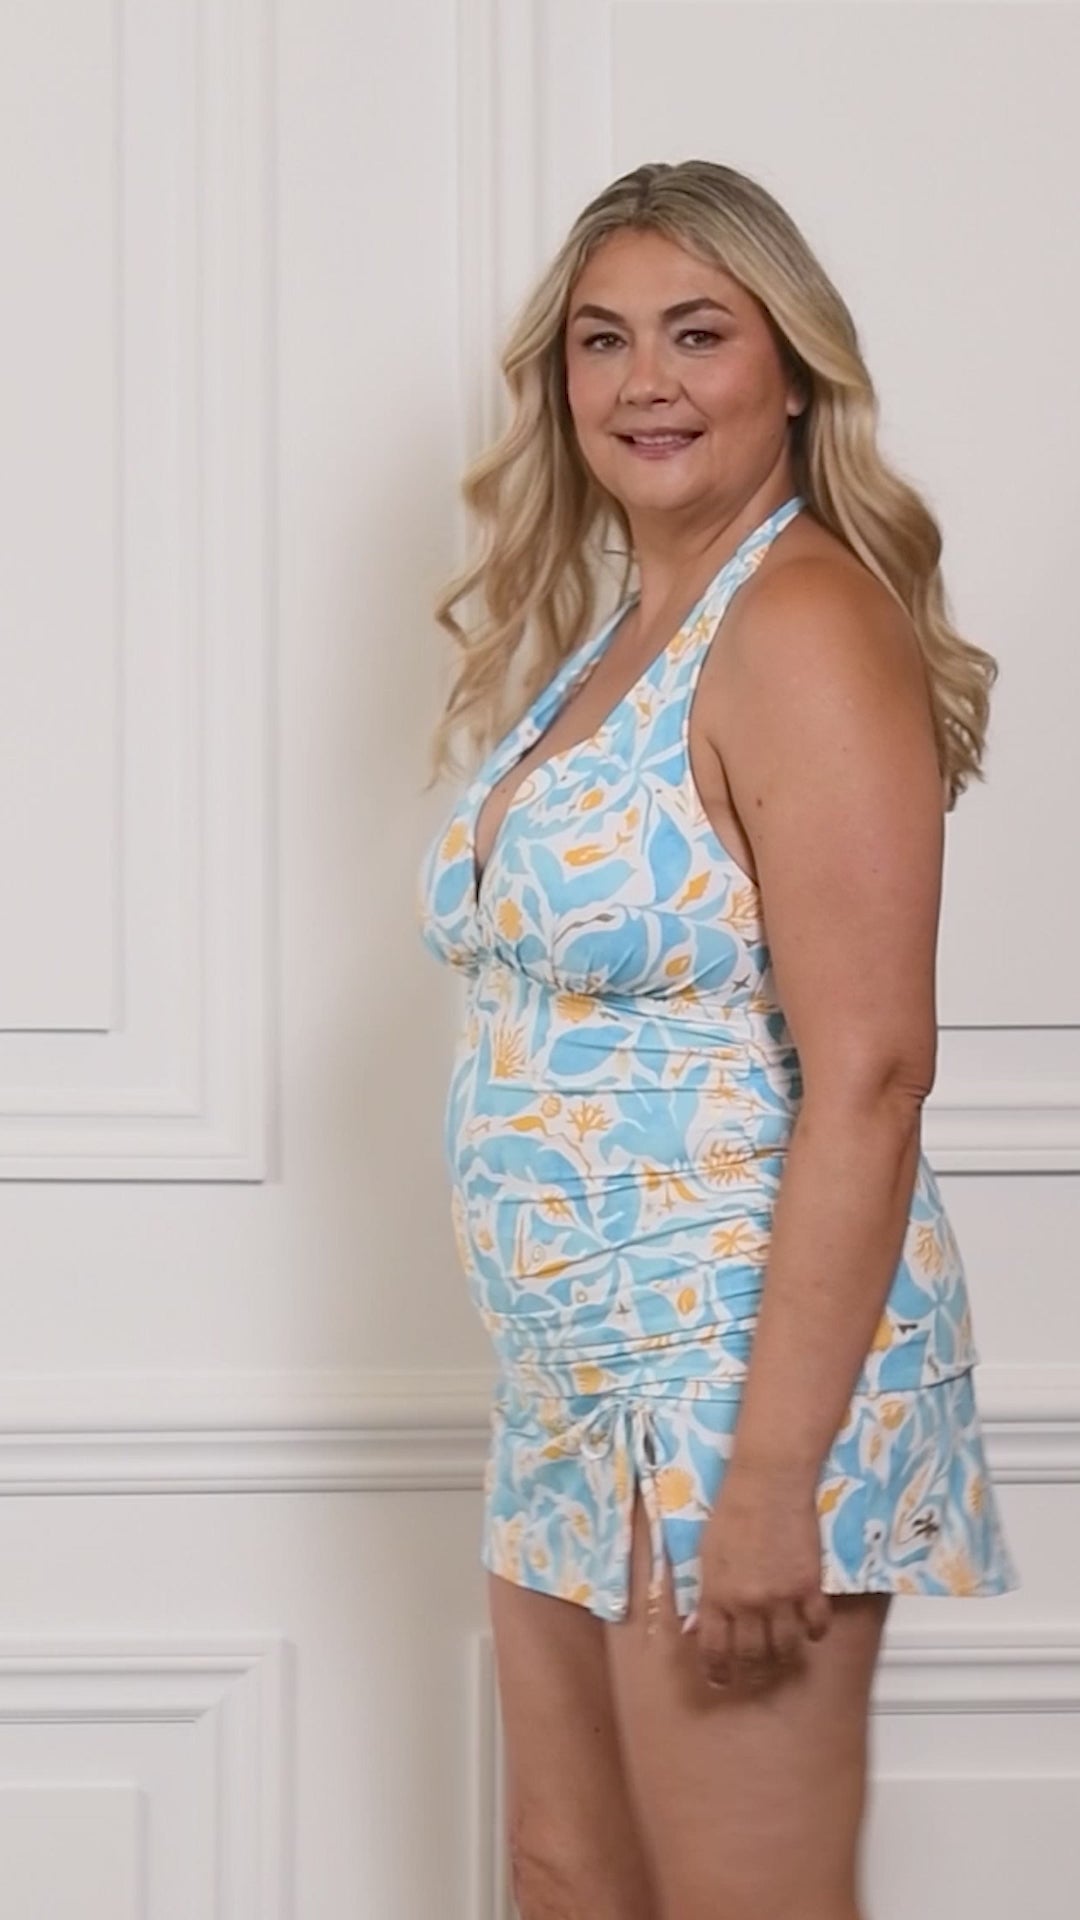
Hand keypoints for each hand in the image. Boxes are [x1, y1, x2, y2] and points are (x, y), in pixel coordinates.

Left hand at [681, 1460, 831, 1691]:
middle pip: (751, 1655)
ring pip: (785, 1648)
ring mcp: (780, 1597)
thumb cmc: (731, 1509)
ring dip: (783, 1657)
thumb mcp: (706, 1551)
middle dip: (751, 1670)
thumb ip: (707, 1591)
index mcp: (715, 1594)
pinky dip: (815, 1633)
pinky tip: (811, 1630)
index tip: (720, 1679)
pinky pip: (817, 1625)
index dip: (717, 1670)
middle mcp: (746, 1603)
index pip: (713, 1648)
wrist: (768, 1482)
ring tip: (783, 1656)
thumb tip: (702, 1623)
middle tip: (755, 1673)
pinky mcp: (809, 1586)